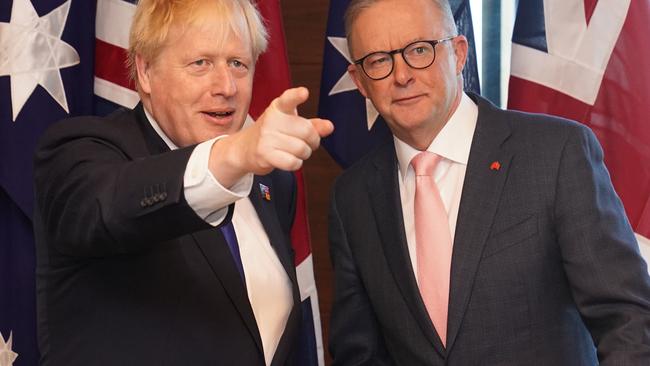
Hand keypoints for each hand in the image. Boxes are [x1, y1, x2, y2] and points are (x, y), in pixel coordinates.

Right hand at [209, 87, 333, 186]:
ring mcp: (266, 137)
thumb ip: (312, 125)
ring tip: (294, 151)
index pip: (288, 99)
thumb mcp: (291, 124)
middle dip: (313, 141)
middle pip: (307, 131)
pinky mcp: (264, 154)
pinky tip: (289, 159)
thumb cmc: (272, 134)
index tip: (304, 93)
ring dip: (304, 154)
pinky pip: (292, 162)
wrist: (244, 148)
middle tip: (307, 143)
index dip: (297, 96)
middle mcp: (272, 120)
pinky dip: (295, 163)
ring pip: (302, 149)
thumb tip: (329, 127)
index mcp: (279, 108)